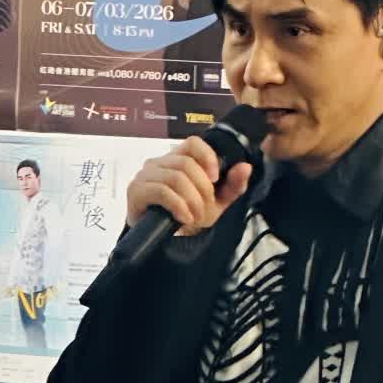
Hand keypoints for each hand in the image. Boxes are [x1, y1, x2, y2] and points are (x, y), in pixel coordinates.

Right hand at [125, 136, 251, 235]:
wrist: (166, 239)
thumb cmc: (189, 214)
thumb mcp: (216, 202)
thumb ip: (232, 185)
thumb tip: (246, 166)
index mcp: (179, 158)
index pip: (193, 142)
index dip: (207, 157)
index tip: (216, 179)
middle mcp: (160, 162)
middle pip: (187, 164)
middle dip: (203, 189)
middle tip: (206, 209)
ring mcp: (145, 175)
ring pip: (175, 178)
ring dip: (192, 201)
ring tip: (196, 217)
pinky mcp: (136, 191)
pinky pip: (161, 191)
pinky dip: (178, 206)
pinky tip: (184, 218)